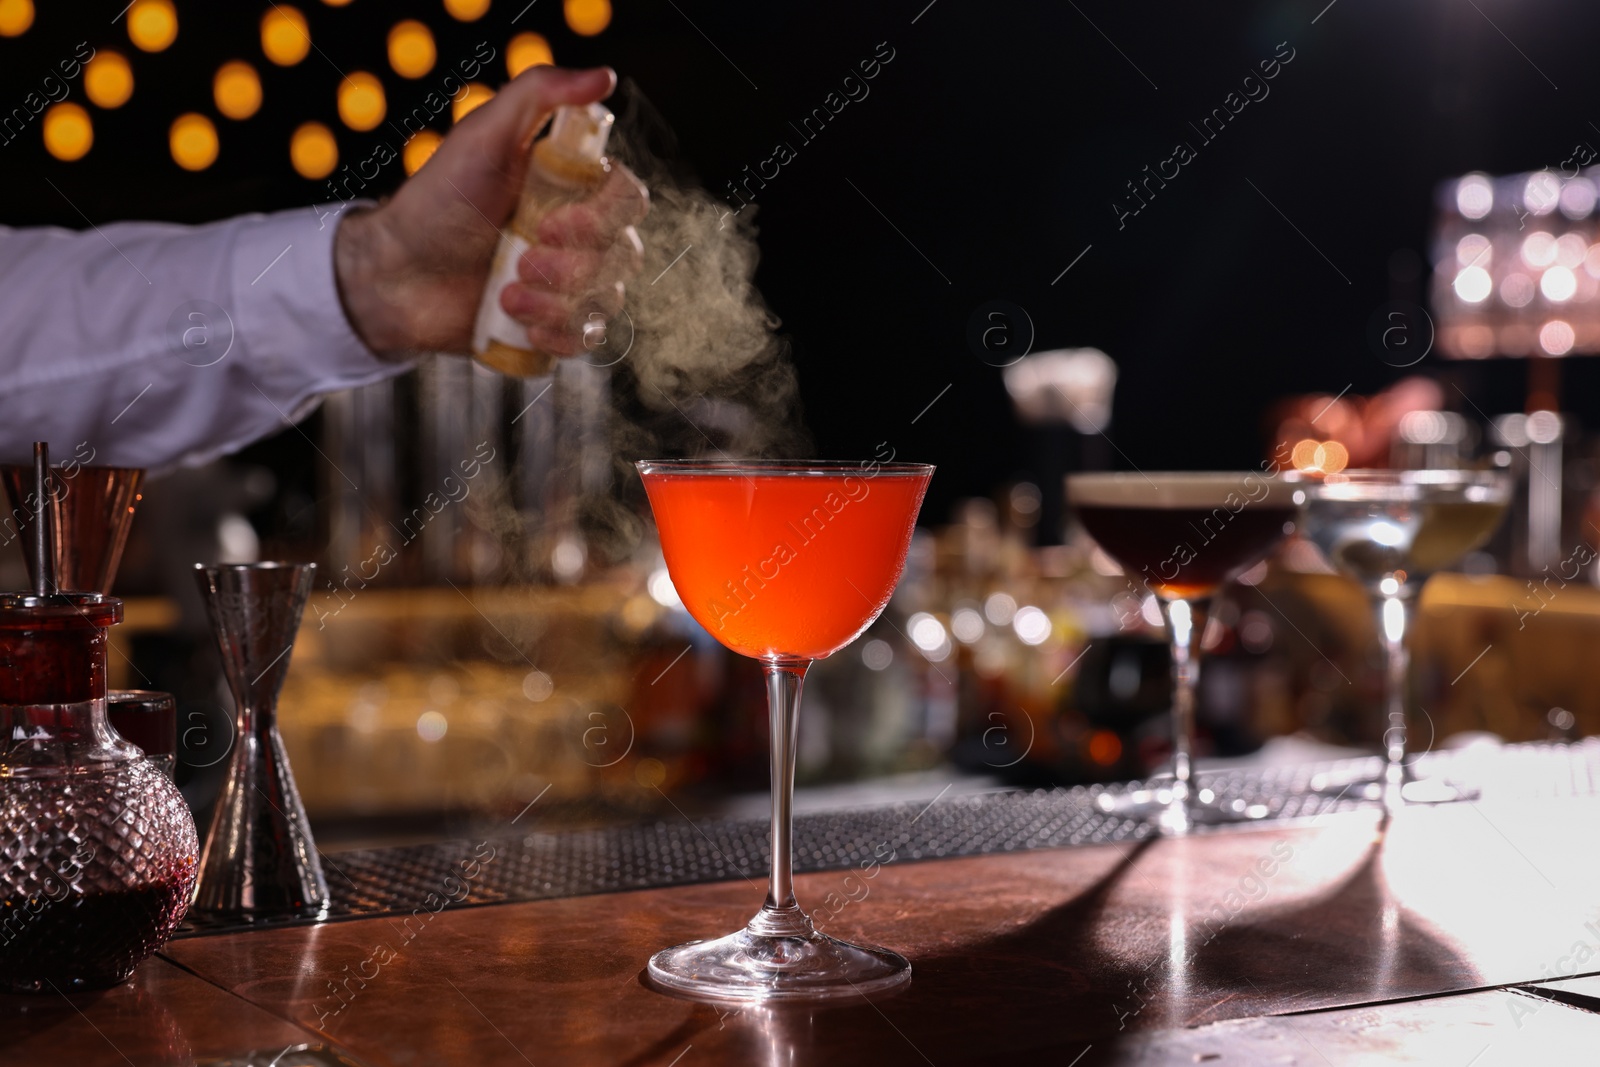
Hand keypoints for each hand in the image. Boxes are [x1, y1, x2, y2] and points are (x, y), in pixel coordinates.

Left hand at [334, 65, 648, 358]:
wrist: (394, 275)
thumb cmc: (436, 201)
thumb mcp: (483, 135)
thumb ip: (540, 93)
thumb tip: (603, 76)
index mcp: (572, 191)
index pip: (629, 201)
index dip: (601, 216)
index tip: (548, 221)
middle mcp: (578, 238)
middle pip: (625, 255)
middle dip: (572, 265)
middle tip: (519, 261)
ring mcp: (567, 285)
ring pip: (607, 300)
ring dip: (557, 302)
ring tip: (505, 294)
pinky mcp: (551, 327)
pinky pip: (589, 339)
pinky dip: (561, 335)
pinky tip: (523, 324)